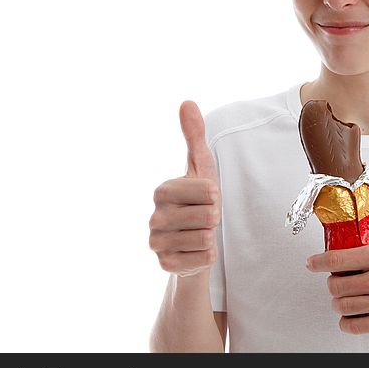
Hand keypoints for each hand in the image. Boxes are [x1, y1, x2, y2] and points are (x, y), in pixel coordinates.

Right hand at [150, 101, 221, 276]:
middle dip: (214, 217)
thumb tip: (186, 102)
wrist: (193, 241)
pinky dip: (206, 256)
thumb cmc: (199, 201)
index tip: (206, 199)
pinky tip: (196, 251)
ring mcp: (156, 243)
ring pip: (205, 239)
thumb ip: (194, 135)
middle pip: (208, 216)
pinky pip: (202, 260)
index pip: (208, 191)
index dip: (215, 196)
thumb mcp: (200, 167)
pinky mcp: (165, 265)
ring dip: (210, 237)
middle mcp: (153, 217)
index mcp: (161, 191)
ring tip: (200, 233)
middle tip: (204, 218)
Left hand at [306, 227, 368, 334]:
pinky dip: (347, 322)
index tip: (312, 263)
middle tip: (337, 281)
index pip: (338, 259)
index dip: (319, 262)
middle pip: (336, 284)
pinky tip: (350, 317)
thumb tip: (366, 232)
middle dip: (332, 283)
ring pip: (343, 306)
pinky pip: (356, 326)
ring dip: (339, 302)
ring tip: (344, 298)